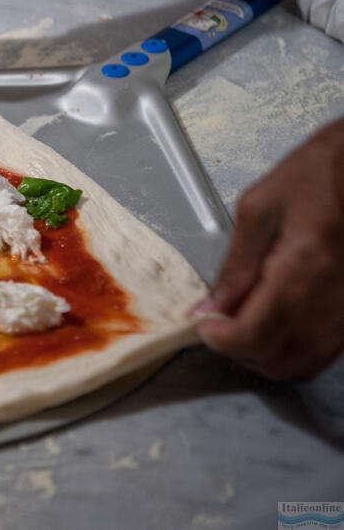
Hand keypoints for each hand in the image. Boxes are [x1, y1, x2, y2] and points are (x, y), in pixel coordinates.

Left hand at [194, 117, 343, 379]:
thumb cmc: (321, 170)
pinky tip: (275, 318)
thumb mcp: (259, 208)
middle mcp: (335, 297)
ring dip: (268, 355)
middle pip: (281, 359)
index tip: (203, 324)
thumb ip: (234, 264)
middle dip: (241, 351)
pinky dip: (294, 347)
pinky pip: (326, 349)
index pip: (255, 335)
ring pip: (306, 362)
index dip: (221, 340)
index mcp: (305, 267)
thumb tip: (212, 304)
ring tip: (243, 321)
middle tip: (219, 324)